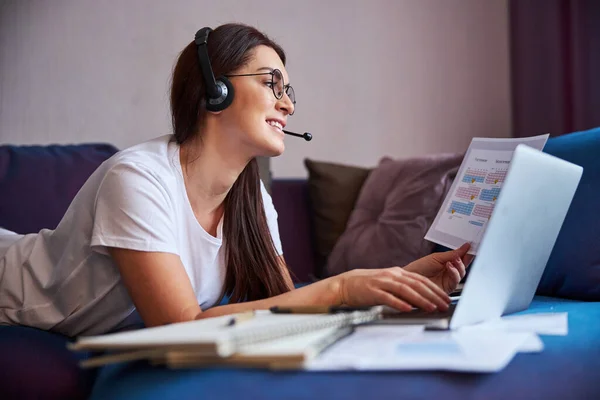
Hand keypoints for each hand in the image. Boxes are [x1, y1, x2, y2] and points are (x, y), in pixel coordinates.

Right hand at [337, 266, 451, 312]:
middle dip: (433, 295)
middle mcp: (392, 275)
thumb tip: (421, 299)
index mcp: (397, 273)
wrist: (346, 284)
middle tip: (445, 305)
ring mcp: (382, 282)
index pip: (421, 280)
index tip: (446, 298)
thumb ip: (403, 288)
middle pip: (417, 284)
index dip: (436, 289)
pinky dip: (399, 303)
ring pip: (405, 290)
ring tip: (432, 307)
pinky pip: (388, 297)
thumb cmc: (369, 286)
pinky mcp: (373, 291)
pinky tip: (408, 309)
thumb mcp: (389, 283)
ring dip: (421, 299)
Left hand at [403, 243, 473, 293]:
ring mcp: (449, 281)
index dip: (468, 253)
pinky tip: (449, 266)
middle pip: (464, 266)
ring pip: (461, 274)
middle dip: (466, 259)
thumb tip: (466, 247)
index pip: (461, 258)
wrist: (408, 279)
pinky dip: (454, 272)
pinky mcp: (447, 289)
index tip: (473, 246)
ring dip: (459, 265)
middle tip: (467, 252)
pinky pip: (455, 281)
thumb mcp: (437, 257)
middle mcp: (450, 273)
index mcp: (448, 264)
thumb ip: (452, 254)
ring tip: (454, 259)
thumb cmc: (419, 268)